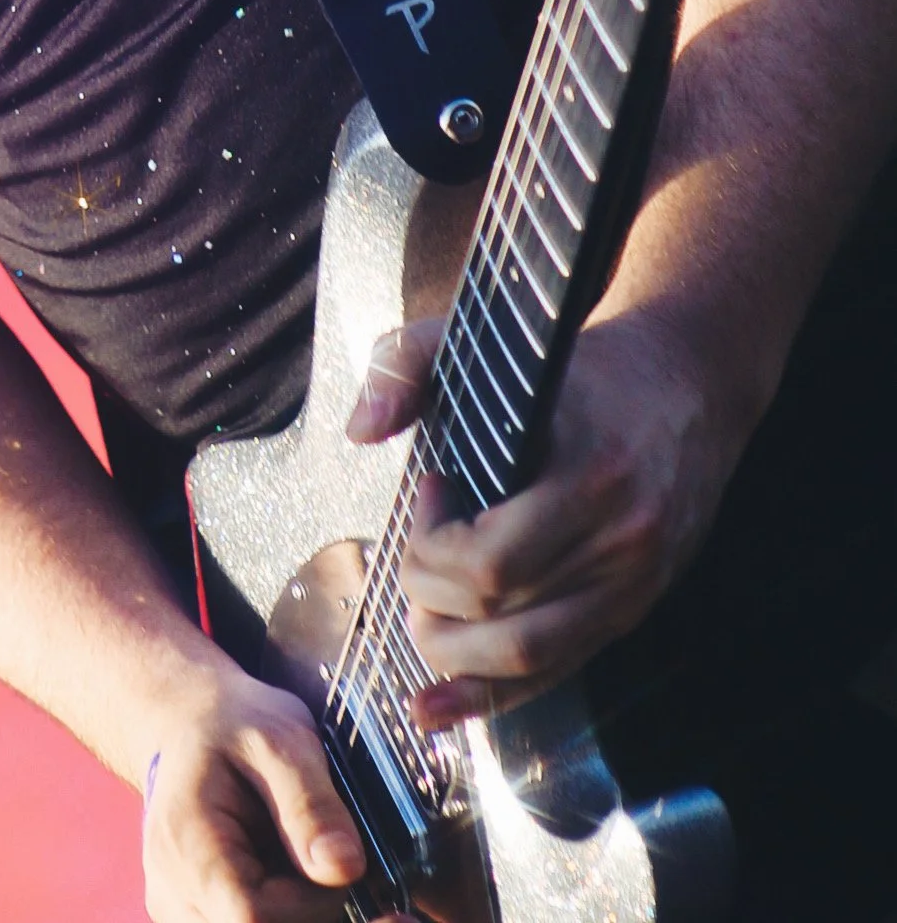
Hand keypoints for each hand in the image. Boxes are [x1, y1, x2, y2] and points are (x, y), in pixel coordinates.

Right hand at [137, 647, 373, 920]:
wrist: (190, 725)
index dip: (309, 898)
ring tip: (287, 845)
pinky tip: (278, 866)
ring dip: (297, 904)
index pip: (254, 915)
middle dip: (308, 901)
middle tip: (310, 839)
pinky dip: (285, 906)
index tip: (325, 852)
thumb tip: (344, 869)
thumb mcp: (278, 738)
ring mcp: (182, 910)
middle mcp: (173, 892)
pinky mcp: (198, 917)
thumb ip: (310, 804)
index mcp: (183, 846)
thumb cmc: (231, 723)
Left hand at [345, 308, 749, 728]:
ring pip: (531, 660)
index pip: (492, 562)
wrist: (688, 383)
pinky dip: (492, 697)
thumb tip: (359, 429)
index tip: (427, 491)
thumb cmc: (583, 365)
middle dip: (431, 603)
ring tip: (423, 605)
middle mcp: (623, 545)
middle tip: (411, 557)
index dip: (432, 546)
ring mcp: (634, 586)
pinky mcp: (633, 609)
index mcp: (594, 478)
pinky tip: (437, 709)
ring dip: (454, 652)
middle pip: (504, 621)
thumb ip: (410, 360)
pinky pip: (560, 672)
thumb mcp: (496, 338)